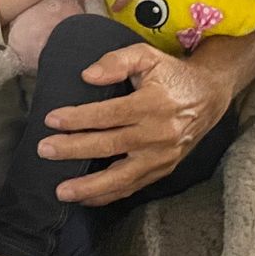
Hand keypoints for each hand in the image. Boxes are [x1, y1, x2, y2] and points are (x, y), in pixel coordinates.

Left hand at [38, 43, 230, 205]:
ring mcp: (162, 156)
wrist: (210, 97)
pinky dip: (108, 195)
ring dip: (90, 186)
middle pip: (109, 145)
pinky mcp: (163, 169)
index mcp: (153, 104)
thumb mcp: (147, 56)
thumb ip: (117, 61)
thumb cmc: (171, 74)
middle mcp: (158, 134)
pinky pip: (133, 186)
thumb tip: (88, 75)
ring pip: (122, 176)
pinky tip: (85, 199)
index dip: (78, 118)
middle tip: (44, 150)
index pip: (108, 114)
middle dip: (73, 149)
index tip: (50, 119)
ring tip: (62, 191)